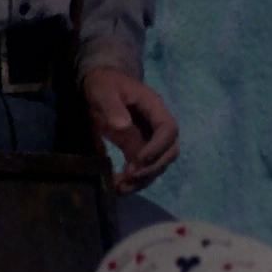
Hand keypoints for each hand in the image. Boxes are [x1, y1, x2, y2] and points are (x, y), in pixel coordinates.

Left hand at [82, 67, 177, 192]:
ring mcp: (150, 139)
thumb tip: (123, 126)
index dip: (157, 147)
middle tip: (129, 177)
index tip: (137, 160)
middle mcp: (157, 125)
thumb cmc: (104, 84)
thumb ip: (112, 105)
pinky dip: (134, 180)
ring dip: (143, 179)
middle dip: (152, 168)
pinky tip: (118, 187)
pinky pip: (144, 168)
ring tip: (120, 188)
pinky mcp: (140, 149)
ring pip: (158, 164)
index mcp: (154, 107)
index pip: (168, 129)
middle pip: (170, 151)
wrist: (102, 85)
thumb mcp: (103, 90)